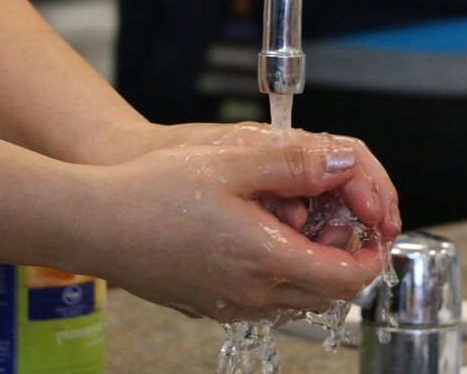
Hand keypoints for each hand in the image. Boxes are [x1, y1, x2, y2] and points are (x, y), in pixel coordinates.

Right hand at [85, 127, 395, 321]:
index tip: (375, 228)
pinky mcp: (208, 305)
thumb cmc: (152, 191)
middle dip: (347, 258)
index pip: (347, 278)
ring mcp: (228, 305)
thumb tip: (345, 162)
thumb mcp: (233, 161)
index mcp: (267, 260)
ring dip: (314, 266)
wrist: (92, 223)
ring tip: (301, 221)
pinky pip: (265, 298)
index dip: (372, 254)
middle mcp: (253, 294)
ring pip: (297, 299)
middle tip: (342, 220)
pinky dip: (281, 273)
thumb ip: (297, 162)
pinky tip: (262, 235)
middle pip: (328, 295)